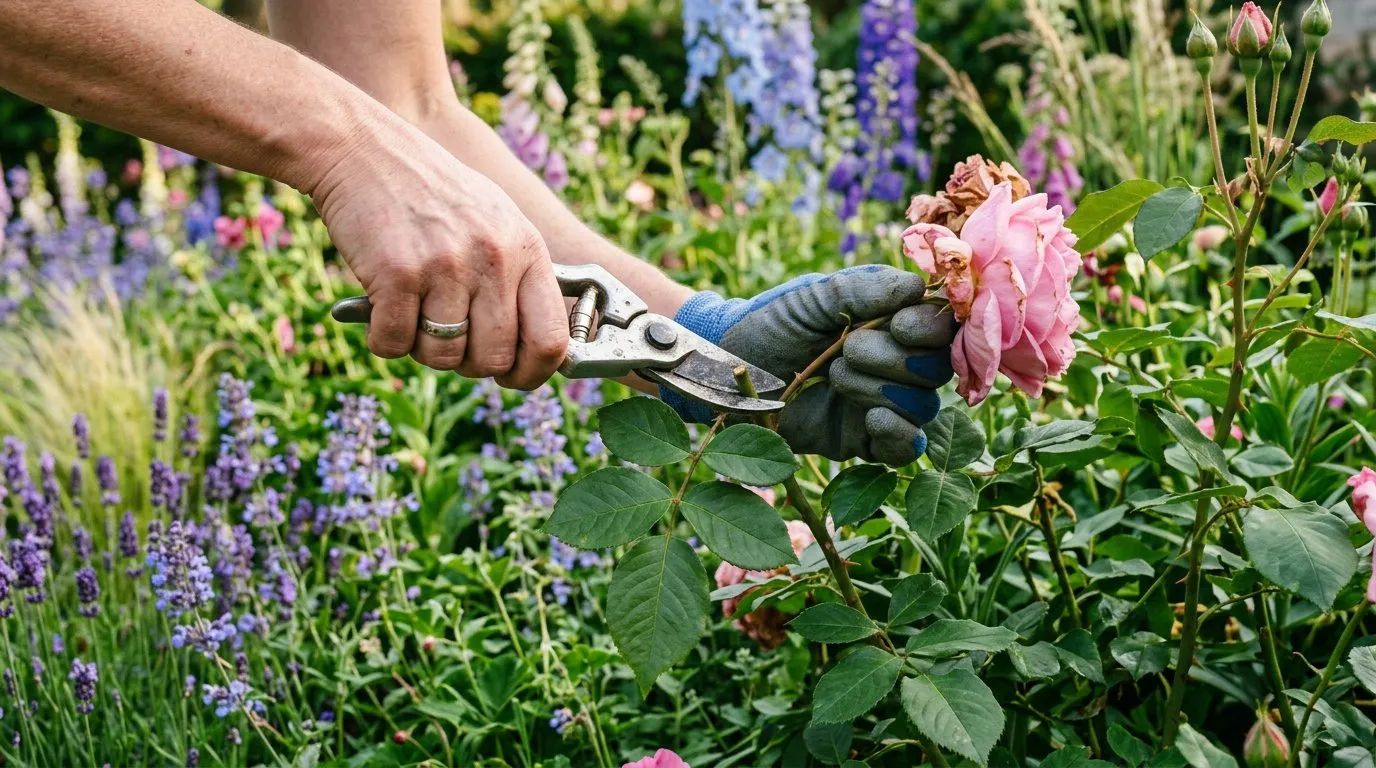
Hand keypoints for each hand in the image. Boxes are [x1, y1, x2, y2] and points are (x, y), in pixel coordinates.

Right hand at [308, 120, 568, 389]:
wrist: (364, 149)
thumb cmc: (431, 193)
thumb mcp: (496, 222)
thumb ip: (518, 279)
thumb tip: (542, 351)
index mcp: (526, 249)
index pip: (552, 340)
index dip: (533, 372)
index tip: (512, 375)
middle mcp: (493, 258)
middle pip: (494, 359)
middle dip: (469, 364)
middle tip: (449, 340)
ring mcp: (446, 266)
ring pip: (444, 357)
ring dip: (423, 349)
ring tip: (414, 313)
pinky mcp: (397, 273)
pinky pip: (394, 344)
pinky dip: (383, 338)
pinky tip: (381, 308)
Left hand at [670, 265, 956, 465]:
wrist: (725, 371)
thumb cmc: (768, 324)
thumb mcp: (811, 298)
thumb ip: (862, 290)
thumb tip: (916, 287)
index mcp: (889, 320)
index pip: (940, 326)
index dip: (930, 328)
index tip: (898, 325)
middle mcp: (894, 363)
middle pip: (936, 368)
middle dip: (898, 359)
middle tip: (849, 350)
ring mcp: (882, 403)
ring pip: (924, 406)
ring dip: (884, 390)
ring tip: (836, 375)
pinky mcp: (864, 440)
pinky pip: (906, 447)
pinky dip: (900, 434)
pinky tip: (872, 419)